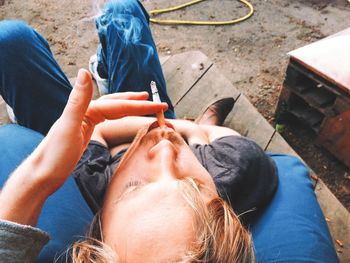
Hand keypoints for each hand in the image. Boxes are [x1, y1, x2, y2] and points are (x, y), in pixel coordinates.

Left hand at [32, 69, 167, 194]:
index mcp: (86, 110)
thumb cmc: (55, 155)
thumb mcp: (68, 127)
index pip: (119, 105)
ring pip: (112, 110)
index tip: (159, 106)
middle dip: (137, 102)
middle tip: (156, 102)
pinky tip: (120, 115)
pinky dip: (118, 115)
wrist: (42, 174)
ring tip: (143, 103)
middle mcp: (86, 112)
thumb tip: (84, 71)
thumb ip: (78, 99)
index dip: (140, 105)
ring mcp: (85, 121)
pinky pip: (107, 119)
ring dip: (129, 106)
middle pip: (117, 103)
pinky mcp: (85, 131)